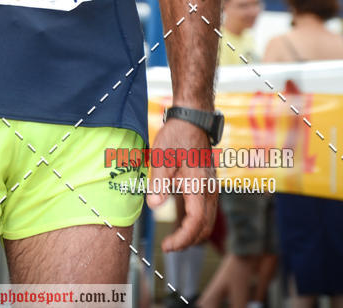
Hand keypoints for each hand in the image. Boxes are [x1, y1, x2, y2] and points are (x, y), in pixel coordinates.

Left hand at [146, 118, 217, 250]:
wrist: (193, 120)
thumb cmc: (176, 137)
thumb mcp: (161, 157)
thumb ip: (158, 183)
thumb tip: (154, 206)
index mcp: (199, 185)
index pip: (196, 223)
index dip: (183, 239)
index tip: (168, 246)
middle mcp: (210, 190)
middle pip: (205, 227)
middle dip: (188, 241)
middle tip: (169, 246)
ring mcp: (212, 187)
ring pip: (208, 221)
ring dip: (193, 234)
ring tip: (174, 239)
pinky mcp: (209, 184)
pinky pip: (208, 211)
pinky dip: (197, 223)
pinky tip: (183, 222)